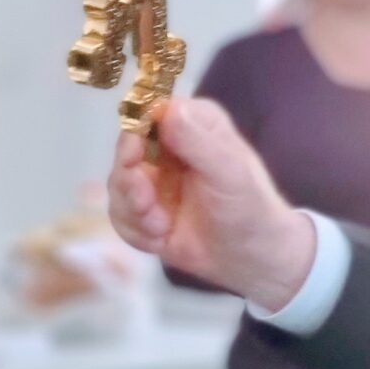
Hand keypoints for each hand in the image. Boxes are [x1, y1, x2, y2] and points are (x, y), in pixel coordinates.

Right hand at [107, 100, 315, 312]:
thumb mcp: (229, 172)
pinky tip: (161, 238)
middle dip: (130, 183)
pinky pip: (119, 214)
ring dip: (134, 211)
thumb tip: (166, 109)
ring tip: (162, 228)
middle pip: (125, 150)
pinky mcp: (145, 208)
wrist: (251, 258)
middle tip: (146, 205)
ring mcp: (155, 177)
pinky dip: (136, 230)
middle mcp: (170, 145)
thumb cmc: (250, 208)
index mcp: (195, 123)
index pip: (149, 113)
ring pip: (117, 184)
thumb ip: (198, 142)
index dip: (134, 135)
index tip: (133, 160)